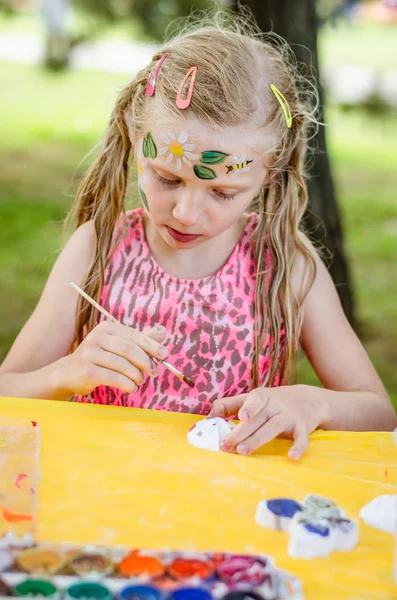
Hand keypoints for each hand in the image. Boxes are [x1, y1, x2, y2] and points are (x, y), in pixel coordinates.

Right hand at [57, 320, 168, 395]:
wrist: (69, 373)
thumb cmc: (100, 359)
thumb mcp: (118, 346)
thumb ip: (140, 340)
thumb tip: (163, 331)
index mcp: (107, 328)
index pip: (134, 335)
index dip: (151, 345)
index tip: (165, 355)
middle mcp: (97, 337)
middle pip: (128, 349)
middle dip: (145, 362)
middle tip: (154, 372)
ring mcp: (89, 353)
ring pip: (122, 364)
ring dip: (137, 375)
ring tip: (140, 381)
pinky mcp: (86, 371)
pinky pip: (113, 378)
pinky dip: (127, 384)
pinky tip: (131, 388)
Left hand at [209, 385, 326, 459]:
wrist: (308, 399)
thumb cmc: (272, 402)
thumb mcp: (253, 398)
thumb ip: (229, 405)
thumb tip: (208, 418)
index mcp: (262, 396)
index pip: (254, 400)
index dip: (248, 408)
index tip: (241, 417)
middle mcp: (276, 404)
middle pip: (259, 418)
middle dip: (242, 432)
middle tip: (227, 445)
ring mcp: (290, 415)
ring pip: (274, 427)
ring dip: (258, 439)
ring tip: (243, 451)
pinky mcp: (303, 427)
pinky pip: (302, 437)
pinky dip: (298, 446)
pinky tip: (291, 457)